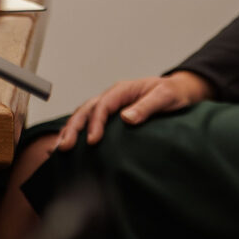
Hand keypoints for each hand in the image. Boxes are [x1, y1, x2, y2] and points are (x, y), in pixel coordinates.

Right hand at [56, 70, 210, 148]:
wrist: (180, 92)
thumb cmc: (173, 93)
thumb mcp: (165, 97)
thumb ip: (147, 106)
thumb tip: (127, 118)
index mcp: (122, 90)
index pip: (103, 106)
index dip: (95, 123)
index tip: (92, 141)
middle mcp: (112, 96)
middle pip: (86, 110)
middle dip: (73, 128)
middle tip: (64, 147)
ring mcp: (110, 105)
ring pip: (83, 116)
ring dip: (70, 131)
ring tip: (59, 149)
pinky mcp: (111, 116)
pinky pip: (90, 122)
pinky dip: (78, 133)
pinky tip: (70, 146)